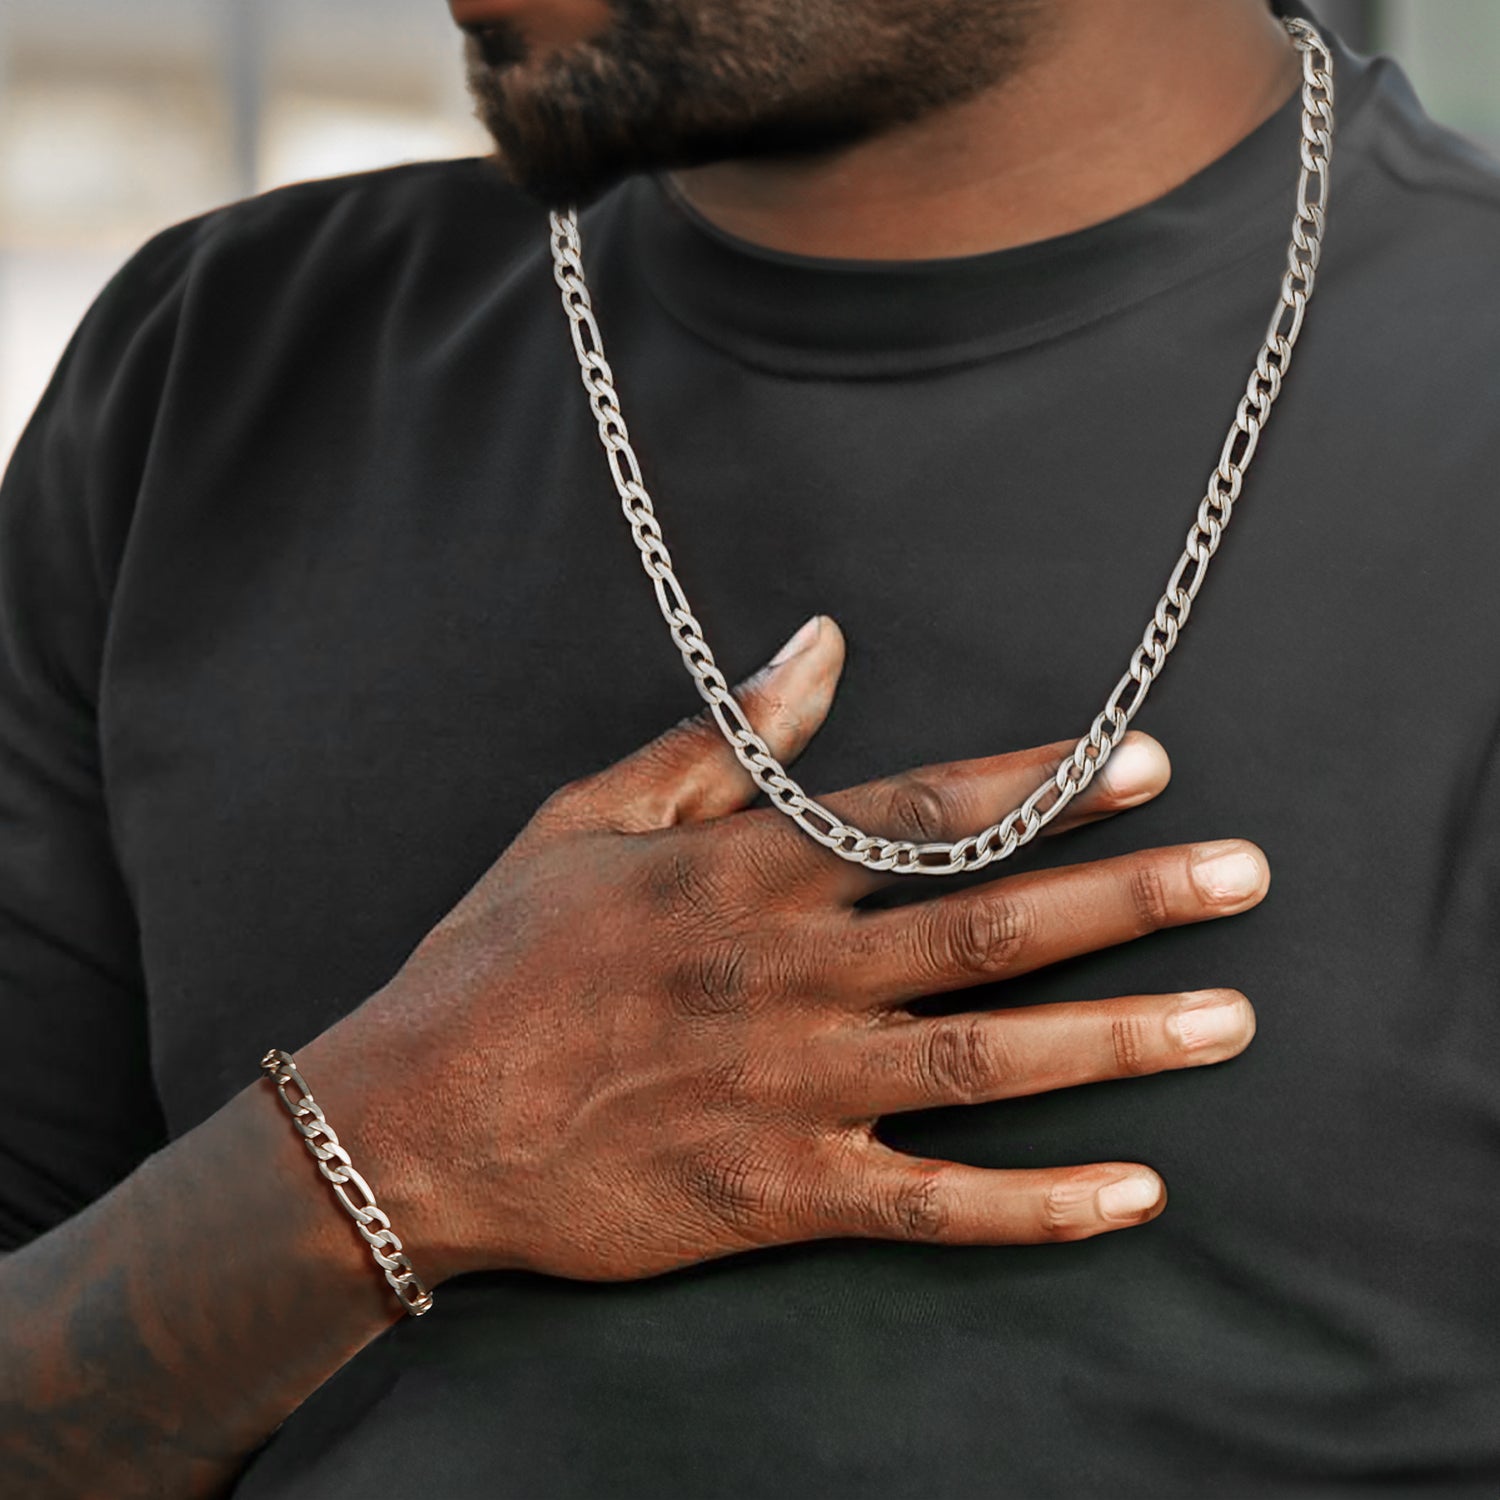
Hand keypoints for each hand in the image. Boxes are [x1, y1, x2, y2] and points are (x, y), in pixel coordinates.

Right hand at [343, 614, 1266, 1282]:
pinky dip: (1034, 1204)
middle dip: (1128, 896)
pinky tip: (1133, 1189)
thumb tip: (817, 645)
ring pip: (984, 1060)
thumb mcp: (586, 817)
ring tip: (1229, 1017)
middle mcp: (786, 975)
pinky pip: (930, 1203)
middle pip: (989, 928)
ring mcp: (789, 1090)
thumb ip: (719, 741)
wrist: (410, 1123)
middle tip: (1244, 874)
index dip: (1046, 783)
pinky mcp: (777, 1195)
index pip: (926, 814)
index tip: (1147, 763)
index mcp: (743, 875)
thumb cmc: (497, 959)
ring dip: (1117, 1037)